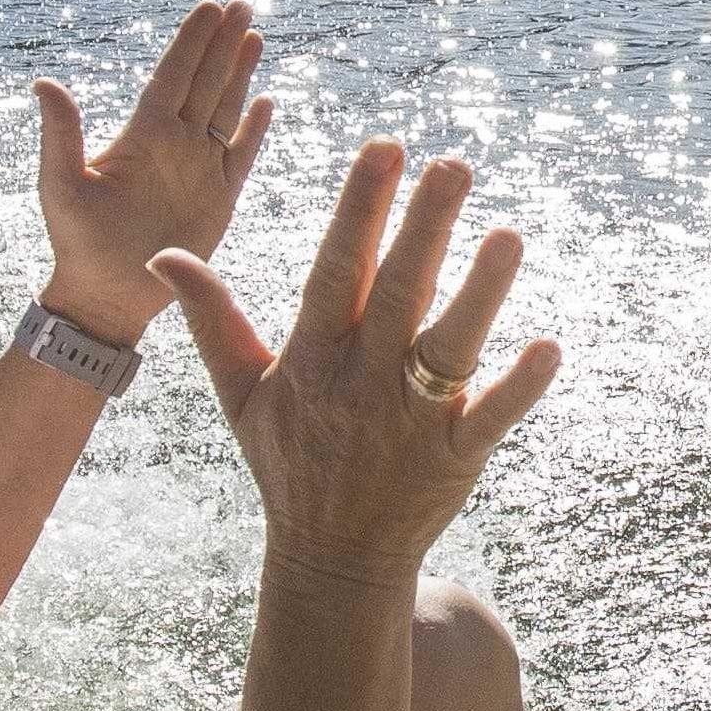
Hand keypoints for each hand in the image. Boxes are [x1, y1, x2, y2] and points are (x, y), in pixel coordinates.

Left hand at [36, 0, 272, 340]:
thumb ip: (60, 133)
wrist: (106, 294)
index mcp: (140, 135)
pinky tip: (266, 102)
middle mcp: (173, 144)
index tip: (209, 8)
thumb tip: (43, 82)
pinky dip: (255, 130)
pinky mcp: (220, 198)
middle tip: (242, 3)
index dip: (191, 42)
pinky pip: (242, 155)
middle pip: (204, 82)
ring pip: (226, 109)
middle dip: (223, 43)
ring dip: (241, 73)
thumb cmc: (76, 241)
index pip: (172, 77)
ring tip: (255, 36)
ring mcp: (199, 169)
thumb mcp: (61, 184)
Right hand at [154, 141, 557, 590]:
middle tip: (454, 164)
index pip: (339, 270)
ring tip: (508, 237)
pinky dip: (517, 387)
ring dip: (479, 293)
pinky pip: (489, 418)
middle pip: (398, 293)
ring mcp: (410, 419)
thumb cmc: (289, 464)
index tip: (385, 148)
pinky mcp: (454, 456)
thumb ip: (211, 319)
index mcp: (313, 357)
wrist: (332, 561)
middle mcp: (362, 381)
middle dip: (424, 227)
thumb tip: (162, 256)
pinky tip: (548, 349)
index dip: (360, 210)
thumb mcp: (240, 394)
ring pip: (448, 346)